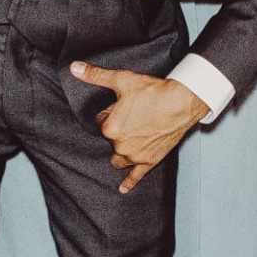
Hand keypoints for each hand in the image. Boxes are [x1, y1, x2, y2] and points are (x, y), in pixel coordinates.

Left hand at [71, 63, 206, 191]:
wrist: (182, 102)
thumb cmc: (154, 92)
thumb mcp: (122, 80)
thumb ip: (95, 75)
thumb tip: (74, 68)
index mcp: (111, 128)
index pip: (102, 122)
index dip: (113, 112)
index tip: (126, 106)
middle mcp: (120, 145)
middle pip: (111, 139)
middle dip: (119, 130)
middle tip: (135, 116)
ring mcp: (135, 155)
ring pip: (118, 158)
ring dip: (120, 151)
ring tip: (130, 139)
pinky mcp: (149, 161)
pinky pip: (135, 176)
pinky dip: (128, 183)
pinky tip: (123, 189)